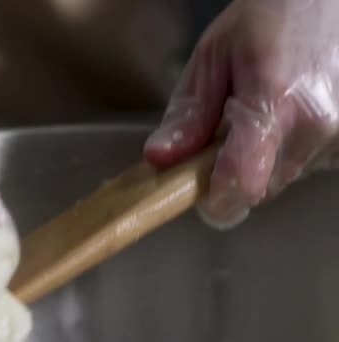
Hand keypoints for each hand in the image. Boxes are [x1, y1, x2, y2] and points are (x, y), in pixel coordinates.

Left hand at [144, 0, 338, 228]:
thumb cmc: (269, 16)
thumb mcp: (213, 57)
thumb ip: (187, 114)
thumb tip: (160, 159)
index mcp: (276, 104)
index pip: (243, 185)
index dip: (215, 200)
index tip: (199, 193)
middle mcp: (317, 126)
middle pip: (260, 189)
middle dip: (232, 174)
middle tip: (223, 134)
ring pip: (282, 178)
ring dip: (261, 162)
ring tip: (260, 114)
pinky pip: (306, 165)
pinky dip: (287, 151)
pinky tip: (285, 115)